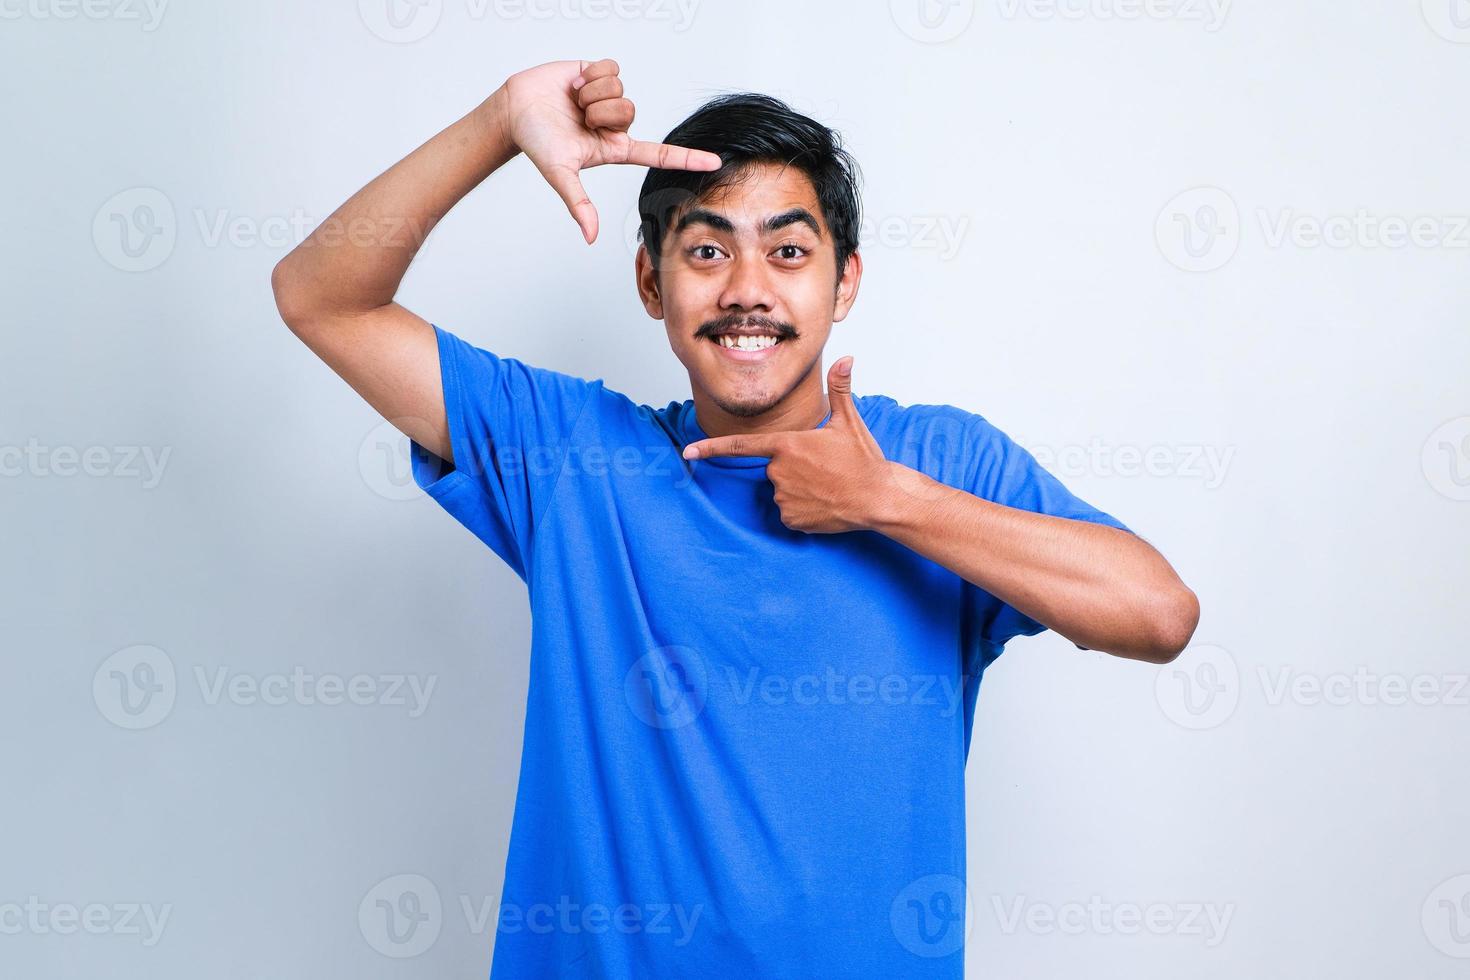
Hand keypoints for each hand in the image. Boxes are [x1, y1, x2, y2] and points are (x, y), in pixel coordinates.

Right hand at [494, 58, 722, 243]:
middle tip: (578, 118)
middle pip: (630, 111)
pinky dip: (588, 75)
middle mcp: (617, 124)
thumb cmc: (537, 143)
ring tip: (573, 102)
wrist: (516, 109)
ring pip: (619, 90)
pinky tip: (574, 84)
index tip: (716, 162)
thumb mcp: (560, 175)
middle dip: (599, 112)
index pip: (658, 154)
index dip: (687, 157)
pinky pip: (610, 69)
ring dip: (590, 94)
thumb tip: (591, 237)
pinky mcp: (600, 74)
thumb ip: (579, 204)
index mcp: (615, 148)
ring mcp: (610, 99)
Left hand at [681, 357, 901, 533]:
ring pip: (783, 491)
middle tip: (825, 468)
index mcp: (787, 444)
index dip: (711, 448)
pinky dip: (804, 510)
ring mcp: (784, 497)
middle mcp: (780, 471)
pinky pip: (790, 513)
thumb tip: (846, 358)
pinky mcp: (792, 519)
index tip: (687, 452)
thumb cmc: (863, 460)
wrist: (878, 497)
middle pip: (775, 468)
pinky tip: (825, 503)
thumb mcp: (848, 422)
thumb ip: (840, 389)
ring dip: (800, 489)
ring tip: (828, 486)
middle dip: (794, 468)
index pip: (740, 446)